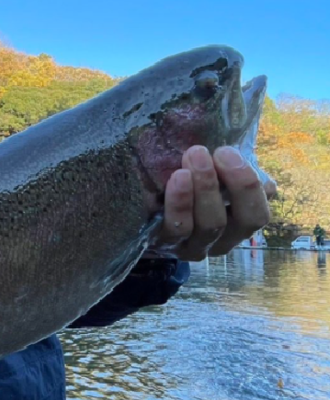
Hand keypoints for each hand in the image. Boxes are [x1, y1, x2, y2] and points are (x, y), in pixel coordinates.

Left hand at [152, 145, 275, 261]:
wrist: (140, 208)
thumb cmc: (184, 185)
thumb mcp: (210, 175)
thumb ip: (229, 167)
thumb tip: (240, 152)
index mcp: (239, 223)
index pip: (259, 214)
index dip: (250, 185)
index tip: (227, 152)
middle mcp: (222, 240)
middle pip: (242, 221)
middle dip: (235, 182)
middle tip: (207, 152)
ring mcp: (194, 248)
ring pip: (210, 225)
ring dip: (206, 189)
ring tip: (194, 157)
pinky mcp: (166, 246)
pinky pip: (176, 229)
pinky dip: (180, 203)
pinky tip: (177, 178)